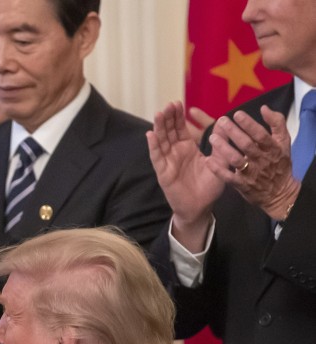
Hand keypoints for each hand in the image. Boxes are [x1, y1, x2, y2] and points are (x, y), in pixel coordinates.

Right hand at [146, 101, 223, 251]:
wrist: (200, 208)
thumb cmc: (209, 187)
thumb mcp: (220, 162)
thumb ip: (221, 144)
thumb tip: (225, 122)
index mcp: (188, 149)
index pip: (180, 129)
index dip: (178, 116)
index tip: (178, 103)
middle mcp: (176, 153)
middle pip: (169, 131)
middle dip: (168, 118)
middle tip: (169, 104)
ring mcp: (168, 161)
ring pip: (162, 141)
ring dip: (160, 127)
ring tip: (159, 113)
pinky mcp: (163, 172)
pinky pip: (157, 157)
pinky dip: (154, 146)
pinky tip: (151, 135)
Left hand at [206, 106, 299, 221]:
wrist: (279, 193)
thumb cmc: (279, 163)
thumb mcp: (283, 142)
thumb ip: (277, 123)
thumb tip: (264, 108)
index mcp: (273, 148)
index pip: (261, 134)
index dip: (249, 124)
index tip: (237, 114)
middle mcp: (262, 160)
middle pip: (247, 145)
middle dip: (234, 132)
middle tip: (221, 120)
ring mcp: (251, 173)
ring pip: (236, 160)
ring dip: (224, 149)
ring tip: (212, 138)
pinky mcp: (242, 185)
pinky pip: (229, 177)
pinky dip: (218, 170)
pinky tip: (207, 161)